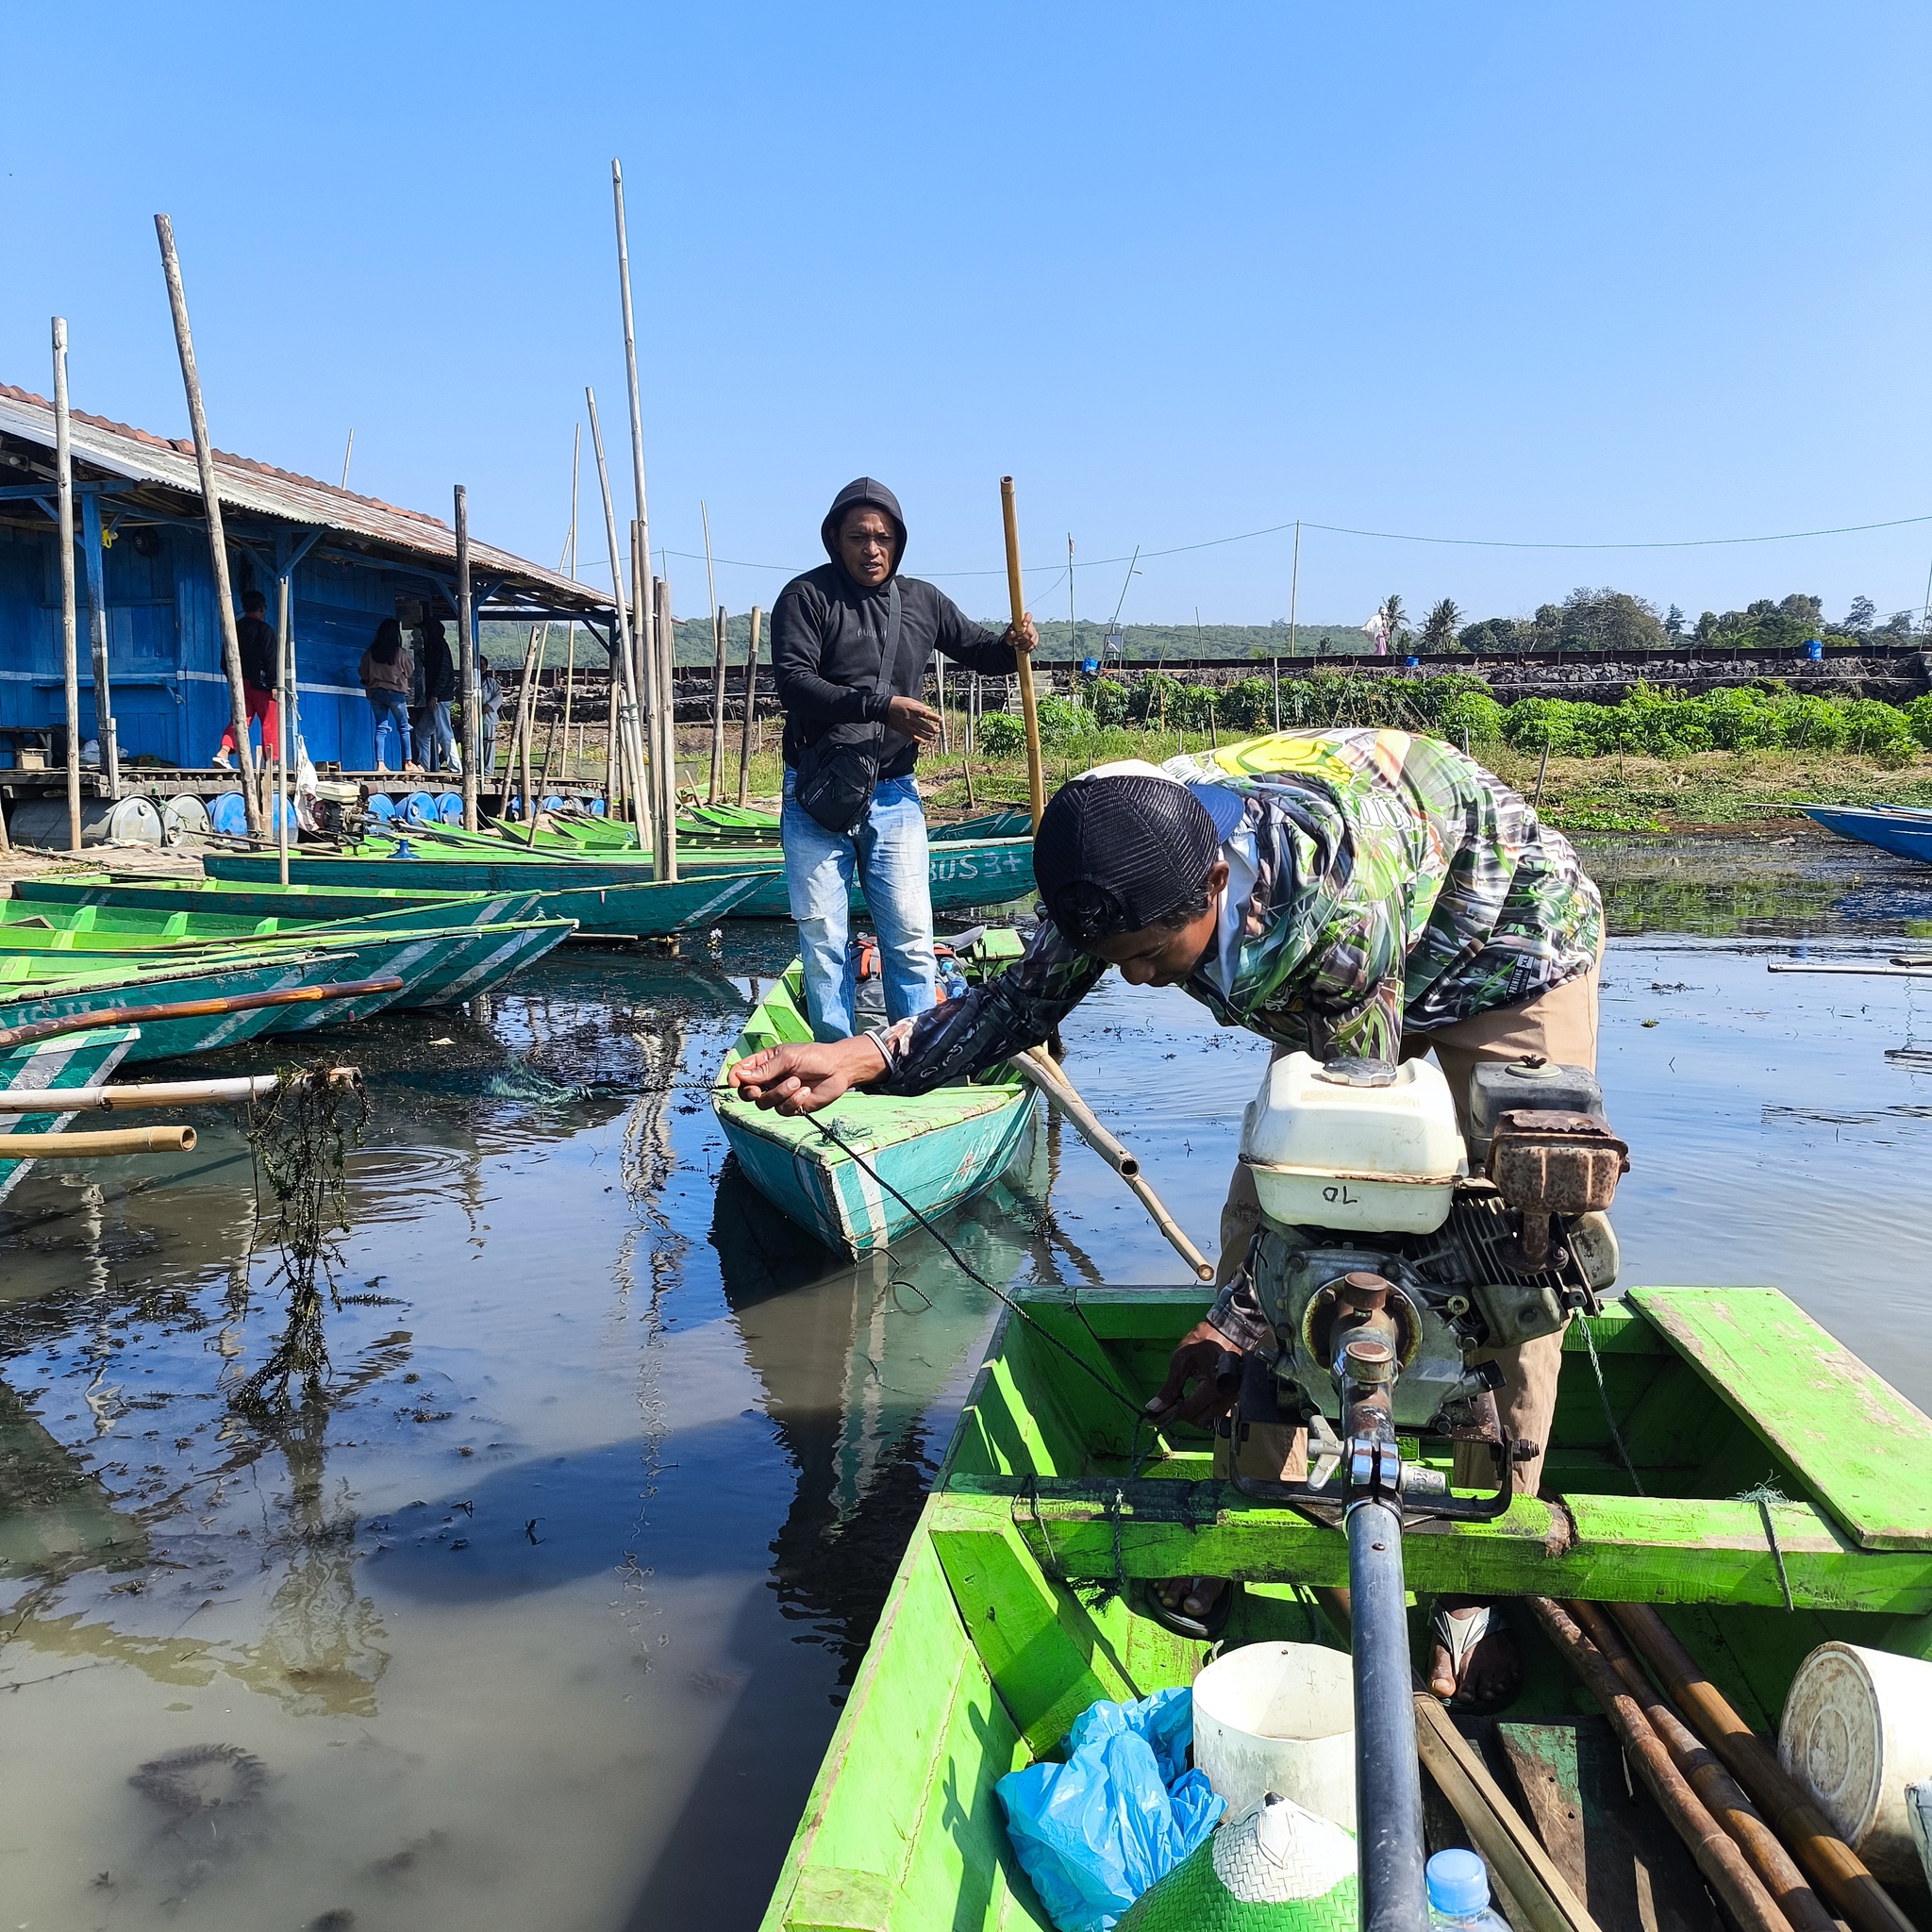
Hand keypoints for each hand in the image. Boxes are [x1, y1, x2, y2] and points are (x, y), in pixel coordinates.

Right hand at [727, 1037, 886, 1113]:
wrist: (839, 1069)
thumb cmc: (815, 1056)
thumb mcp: (788, 1057)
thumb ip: (765, 1069)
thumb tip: (741, 1076)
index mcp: (765, 1063)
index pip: (741, 1072)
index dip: (734, 1077)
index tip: (735, 1082)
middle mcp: (769, 1079)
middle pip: (747, 1092)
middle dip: (751, 1092)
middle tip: (758, 1090)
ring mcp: (779, 1093)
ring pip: (764, 1103)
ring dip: (779, 1094)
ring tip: (796, 1082)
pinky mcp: (792, 1105)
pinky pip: (782, 1110)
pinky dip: (793, 1101)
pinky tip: (805, 1092)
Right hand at [885, 695, 943, 744]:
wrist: (885, 709)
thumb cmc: (898, 703)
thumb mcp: (910, 700)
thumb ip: (920, 706)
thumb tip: (929, 709)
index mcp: (913, 709)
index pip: (926, 714)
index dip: (934, 717)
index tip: (940, 720)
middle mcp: (910, 718)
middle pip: (924, 725)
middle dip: (932, 729)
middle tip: (938, 730)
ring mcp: (907, 725)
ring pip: (919, 733)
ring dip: (927, 736)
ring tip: (933, 737)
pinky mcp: (902, 730)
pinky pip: (911, 736)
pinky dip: (917, 739)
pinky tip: (922, 741)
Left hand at [1004, 613, 1038, 654]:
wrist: (1013, 641)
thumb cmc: (1011, 634)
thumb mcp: (1008, 633)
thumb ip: (1010, 632)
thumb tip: (1012, 633)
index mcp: (1023, 620)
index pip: (1028, 616)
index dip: (1027, 619)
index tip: (1023, 624)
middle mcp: (1030, 626)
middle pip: (1030, 631)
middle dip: (1023, 638)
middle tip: (1015, 642)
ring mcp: (1034, 633)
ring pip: (1032, 640)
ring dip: (1023, 645)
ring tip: (1016, 646)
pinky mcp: (1035, 640)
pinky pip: (1033, 646)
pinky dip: (1026, 649)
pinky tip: (1021, 649)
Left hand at [1145, 1320, 1242, 1427]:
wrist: (1226, 1332)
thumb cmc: (1203, 1342)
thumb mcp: (1180, 1361)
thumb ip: (1169, 1388)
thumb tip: (1155, 1407)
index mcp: (1213, 1386)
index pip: (1188, 1411)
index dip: (1168, 1416)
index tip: (1153, 1418)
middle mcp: (1226, 1396)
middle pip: (1200, 1420)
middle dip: (1182, 1416)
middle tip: (1168, 1407)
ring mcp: (1232, 1399)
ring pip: (1209, 1420)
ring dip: (1193, 1416)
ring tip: (1180, 1403)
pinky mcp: (1234, 1398)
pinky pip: (1217, 1414)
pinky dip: (1204, 1412)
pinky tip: (1194, 1402)